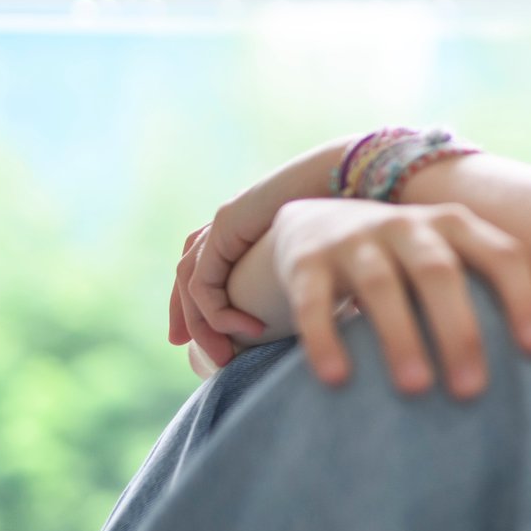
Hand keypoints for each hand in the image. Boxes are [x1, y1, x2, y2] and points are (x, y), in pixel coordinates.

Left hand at [169, 136, 351, 365]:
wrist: (345, 174)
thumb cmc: (348, 211)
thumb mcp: (324, 255)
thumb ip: (317, 279)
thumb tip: (343, 312)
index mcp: (247, 229)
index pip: (209, 268)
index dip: (206, 302)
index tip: (213, 332)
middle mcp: (228, 225)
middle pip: (189, 272)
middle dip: (184, 313)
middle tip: (183, 346)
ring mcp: (223, 224)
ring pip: (190, 281)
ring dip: (199, 323)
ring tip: (223, 356)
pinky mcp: (225, 228)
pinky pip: (206, 281)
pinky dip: (218, 312)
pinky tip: (251, 329)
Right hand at [269, 198, 530, 396]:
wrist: (313, 226)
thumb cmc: (408, 265)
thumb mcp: (451, 262)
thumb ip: (490, 293)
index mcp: (458, 226)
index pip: (502, 255)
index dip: (524, 299)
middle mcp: (410, 226)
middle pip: (442, 273)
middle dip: (460, 331)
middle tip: (473, 390)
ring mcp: (356, 239)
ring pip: (381, 285)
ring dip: (400, 337)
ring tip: (414, 390)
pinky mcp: (307, 262)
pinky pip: (315, 301)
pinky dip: (324, 338)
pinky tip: (337, 379)